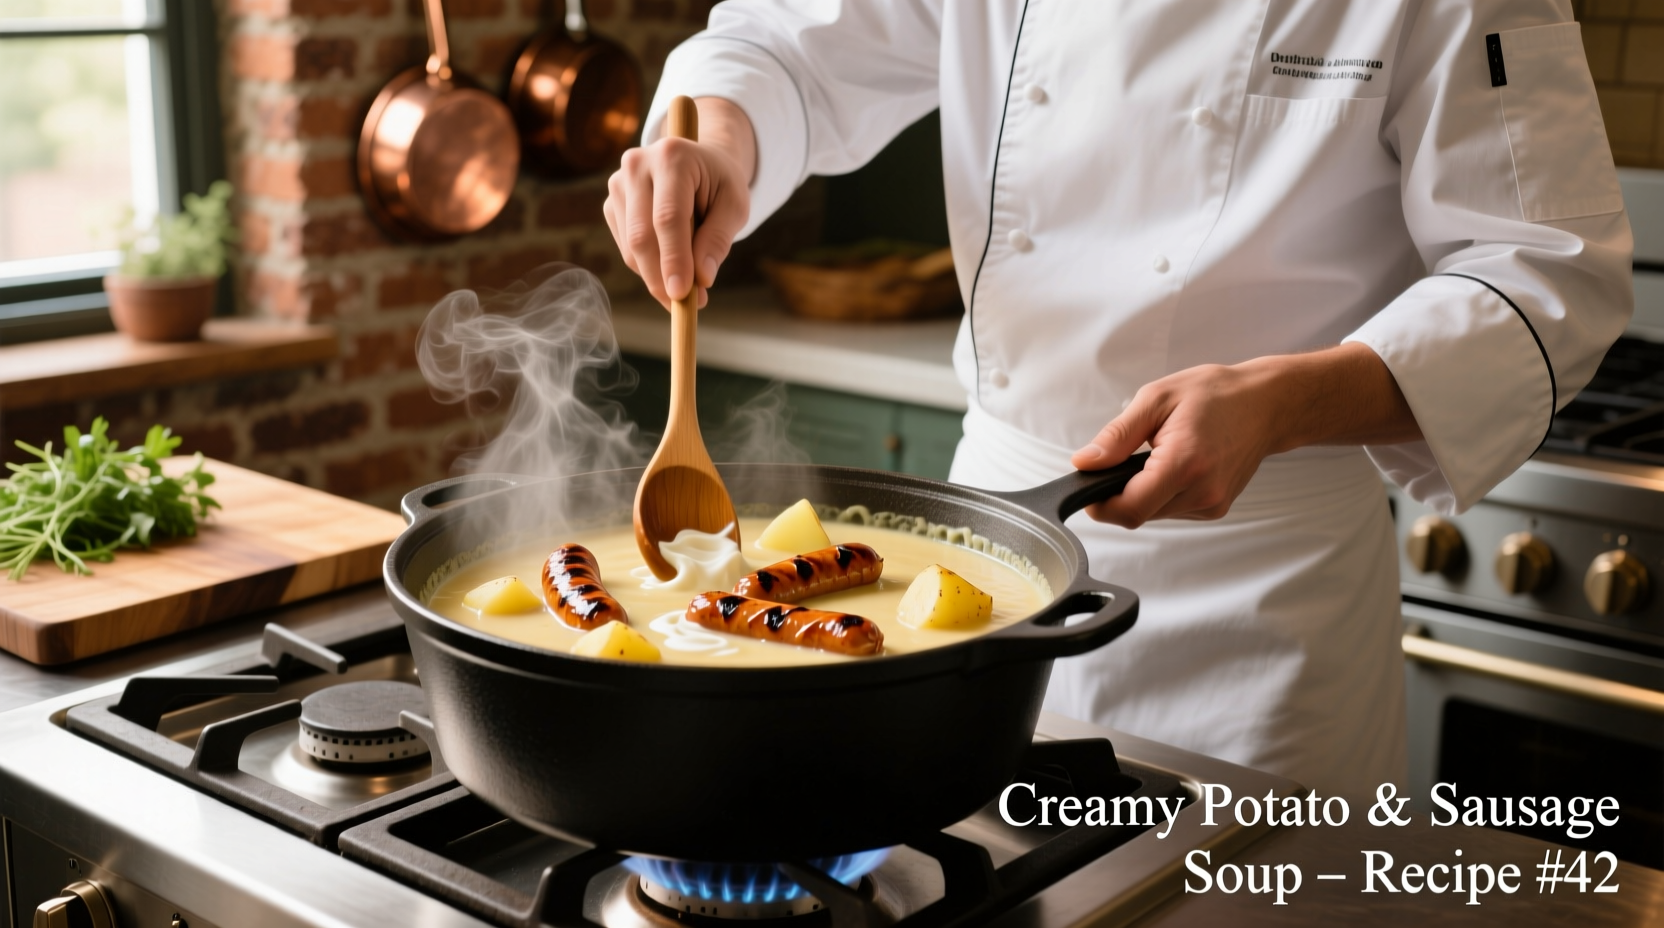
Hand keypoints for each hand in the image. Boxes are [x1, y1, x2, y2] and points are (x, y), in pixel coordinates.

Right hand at [604, 97, 756, 307]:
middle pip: (642, 236)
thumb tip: (701, 279)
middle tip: (685, 306)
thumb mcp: (735, 206)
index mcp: (672, 157)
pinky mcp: (611, 204)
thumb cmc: (720, 183)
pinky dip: (648, 267)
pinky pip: (627, 249)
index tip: (682, 295)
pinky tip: (671, 264)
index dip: (674, 259)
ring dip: (657, 277)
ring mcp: (619, 184)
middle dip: (661, 278)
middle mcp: (637, 165)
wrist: (698, 163)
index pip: (668, 218)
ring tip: (689, 286)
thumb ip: (718, 239)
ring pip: (632, 247)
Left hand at [1070, 344, 1420, 527]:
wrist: (1266, 404)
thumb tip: (1085, 463)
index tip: (1090, 485)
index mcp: (1184, 463)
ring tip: (1158, 455)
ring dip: (1142, 492)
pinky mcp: (1215, 509)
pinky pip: (1171, 510)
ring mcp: (1211, 504)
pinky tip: (1175, 465)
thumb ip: (1117, 436)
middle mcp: (1202, 492)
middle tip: (1127, 457)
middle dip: (1119, 493)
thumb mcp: (1156, 399)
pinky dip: (1162, 493)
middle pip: (1137, 514)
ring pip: (1153, 514)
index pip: (1128, 509)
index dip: (1100, 503)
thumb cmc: (1215, 394)